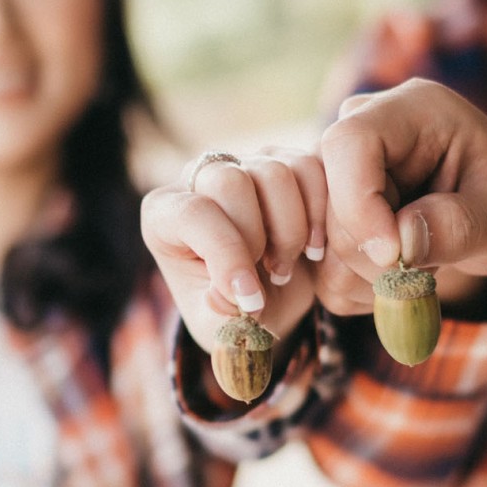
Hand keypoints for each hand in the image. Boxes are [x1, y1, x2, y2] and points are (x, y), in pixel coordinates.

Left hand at [141, 148, 326, 352]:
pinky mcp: (286, 160)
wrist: (269, 299)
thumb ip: (216, 314)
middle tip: (269, 275)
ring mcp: (245, 163)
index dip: (227, 254)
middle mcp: (199, 178)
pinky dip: (321, 211)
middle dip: (257, 237)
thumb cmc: (231, 310)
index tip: (252, 298)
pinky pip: (310, 166)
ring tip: (286, 266)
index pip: (192, 213)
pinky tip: (314, 247)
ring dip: (292, 229)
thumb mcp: (217, 326)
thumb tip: (227, 294)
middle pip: (231, 182)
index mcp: (165, 215)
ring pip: (274, 171)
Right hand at [316, 78, 486, 314]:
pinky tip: (397, 274)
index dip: (359, 204)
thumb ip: (461, 226)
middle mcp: (358, 132)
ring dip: (370, 276)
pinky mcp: (324, 212)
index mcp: (408, 111)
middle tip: (427, 269)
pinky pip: (322, 269)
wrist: (481, 215)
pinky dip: (360, 287)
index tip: (394, 256)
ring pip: (321, 243)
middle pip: (329, 201)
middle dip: (375, 255)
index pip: (350, 143)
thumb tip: (403, 244)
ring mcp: (333, 172)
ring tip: (420, 264)